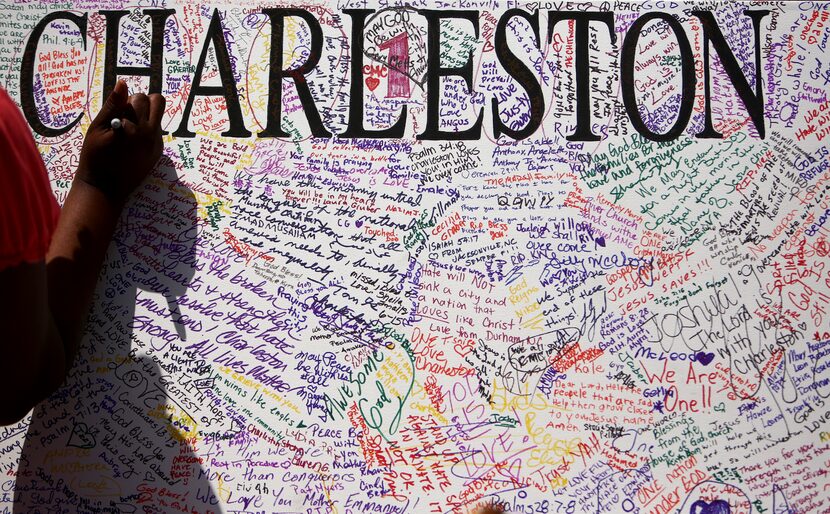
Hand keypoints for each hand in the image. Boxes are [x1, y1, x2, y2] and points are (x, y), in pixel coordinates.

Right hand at [76, 80, 164, 205]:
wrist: (104, 189)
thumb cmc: (95, 156)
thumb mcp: (98, 128)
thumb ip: (112, 105)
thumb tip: (123, 83)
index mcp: (134, 127)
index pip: (140, 98)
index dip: (126, 102)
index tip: (116, 114)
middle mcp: (150, 135)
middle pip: (157, 101)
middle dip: (141, 103)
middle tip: (125, 116)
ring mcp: (156, 144)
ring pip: (158, 116)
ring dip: (145, 117)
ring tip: (128, 130)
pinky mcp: (157, 152)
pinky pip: (156, 132)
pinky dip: (146, 131)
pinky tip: (131, 142)